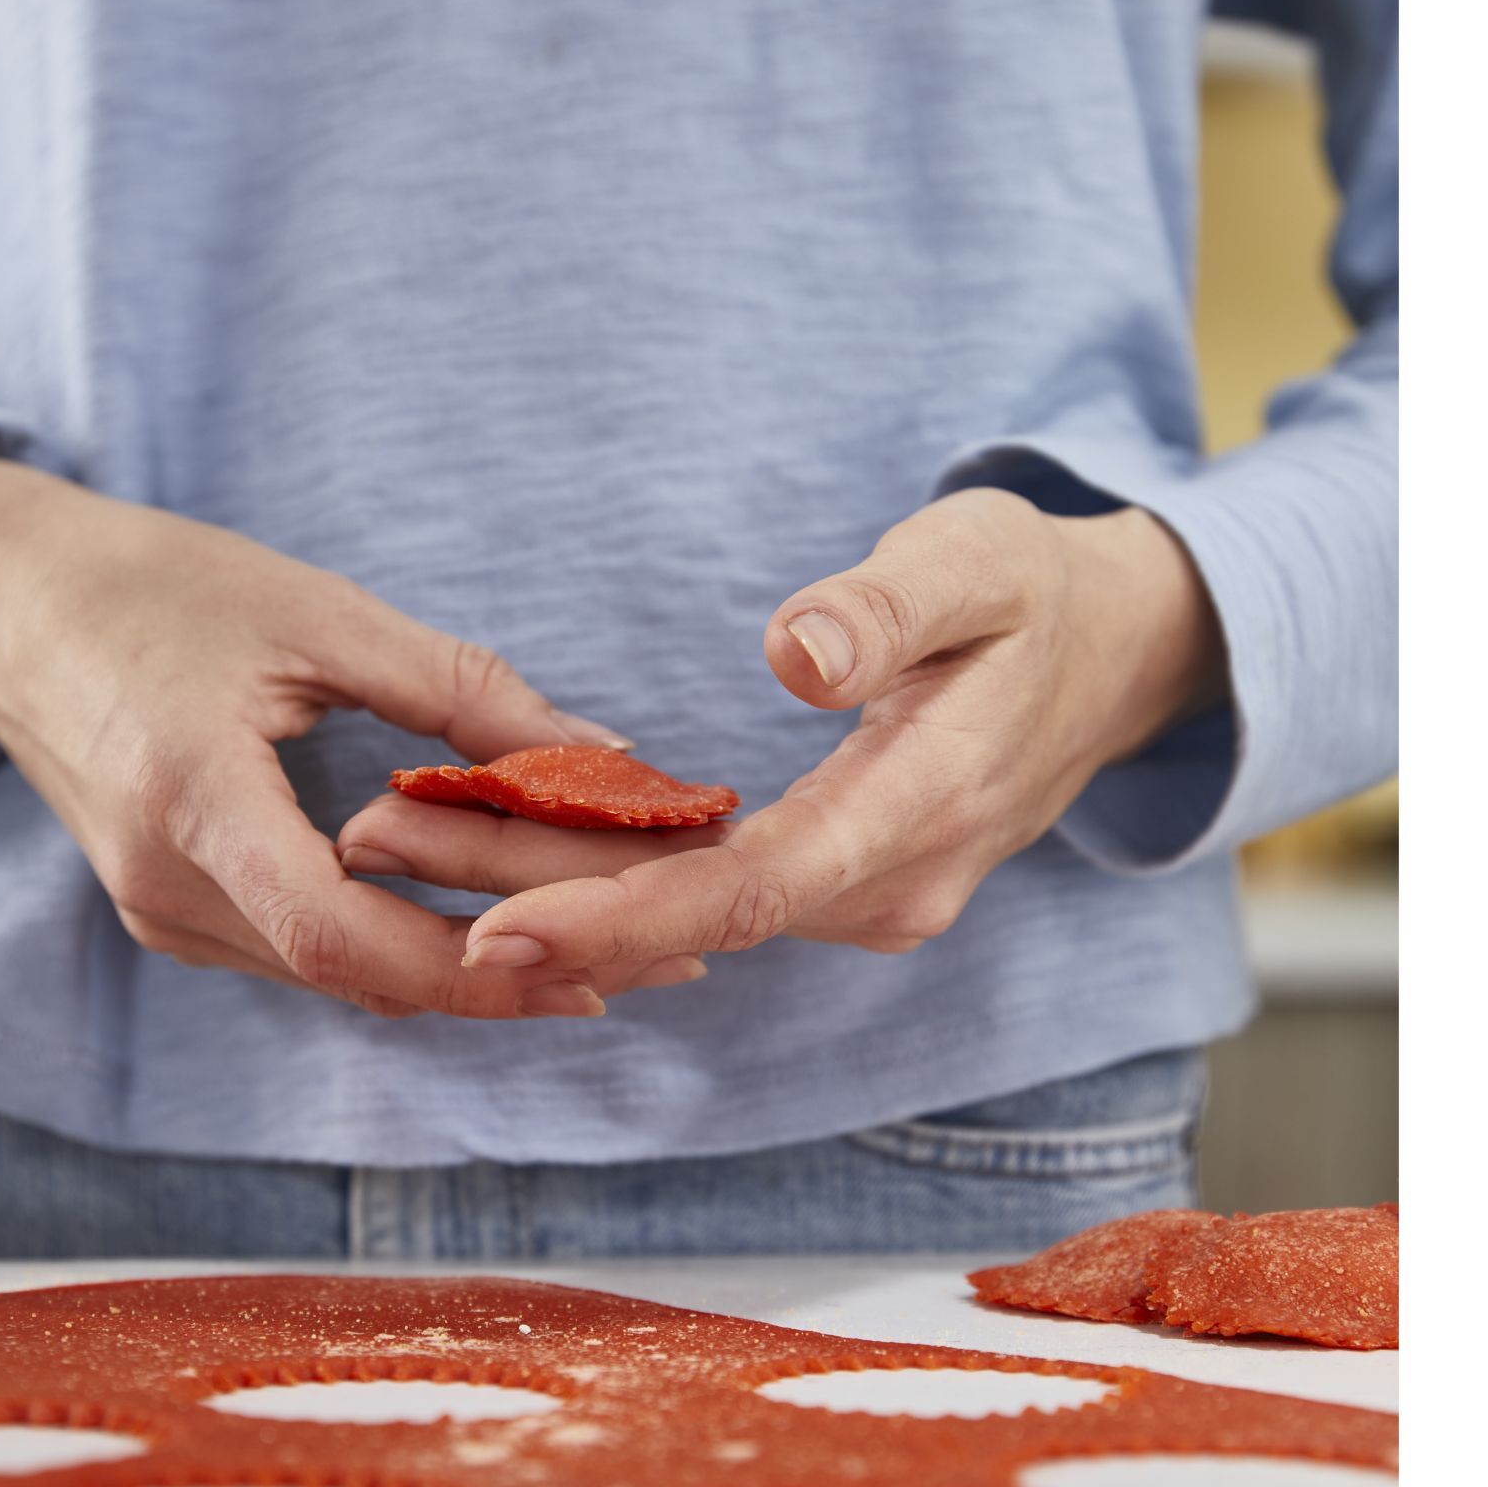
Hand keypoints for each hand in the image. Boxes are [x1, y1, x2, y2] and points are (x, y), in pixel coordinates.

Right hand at [0, 454, 706, 1019]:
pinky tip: (491, 926)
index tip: (594, 967)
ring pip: (336, 977)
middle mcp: (163, 883)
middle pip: (354, 974)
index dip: (468, 967)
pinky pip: (304, 956)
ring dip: (463, 971)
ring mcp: (158, 912)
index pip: (337, 932)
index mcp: (190, 799)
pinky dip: (399, 949)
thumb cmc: (154, 587)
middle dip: (507, 978)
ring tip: (605, 948)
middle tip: (654, 966)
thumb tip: (603, 750)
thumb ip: (459, 688)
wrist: (4, 607)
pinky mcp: (168, 911)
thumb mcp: (316, 614)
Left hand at [335, 489, 1224, 977]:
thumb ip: (892, 608)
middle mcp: (890, 886)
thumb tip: (795, 655)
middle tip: (372, 846)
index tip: (488, 926)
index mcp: (923, 810)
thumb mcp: (983, 560)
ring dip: (544, 887)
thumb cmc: (1038, 592)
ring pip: (686, 915)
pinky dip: (603, 879)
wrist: (1115, 656)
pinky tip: (494, 850)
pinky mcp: (837, 881)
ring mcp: (865, 896)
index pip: (751, 889)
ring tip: (392, 838)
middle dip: (527, 896)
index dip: (618, 915)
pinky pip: (706, 896)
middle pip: (689, 917)